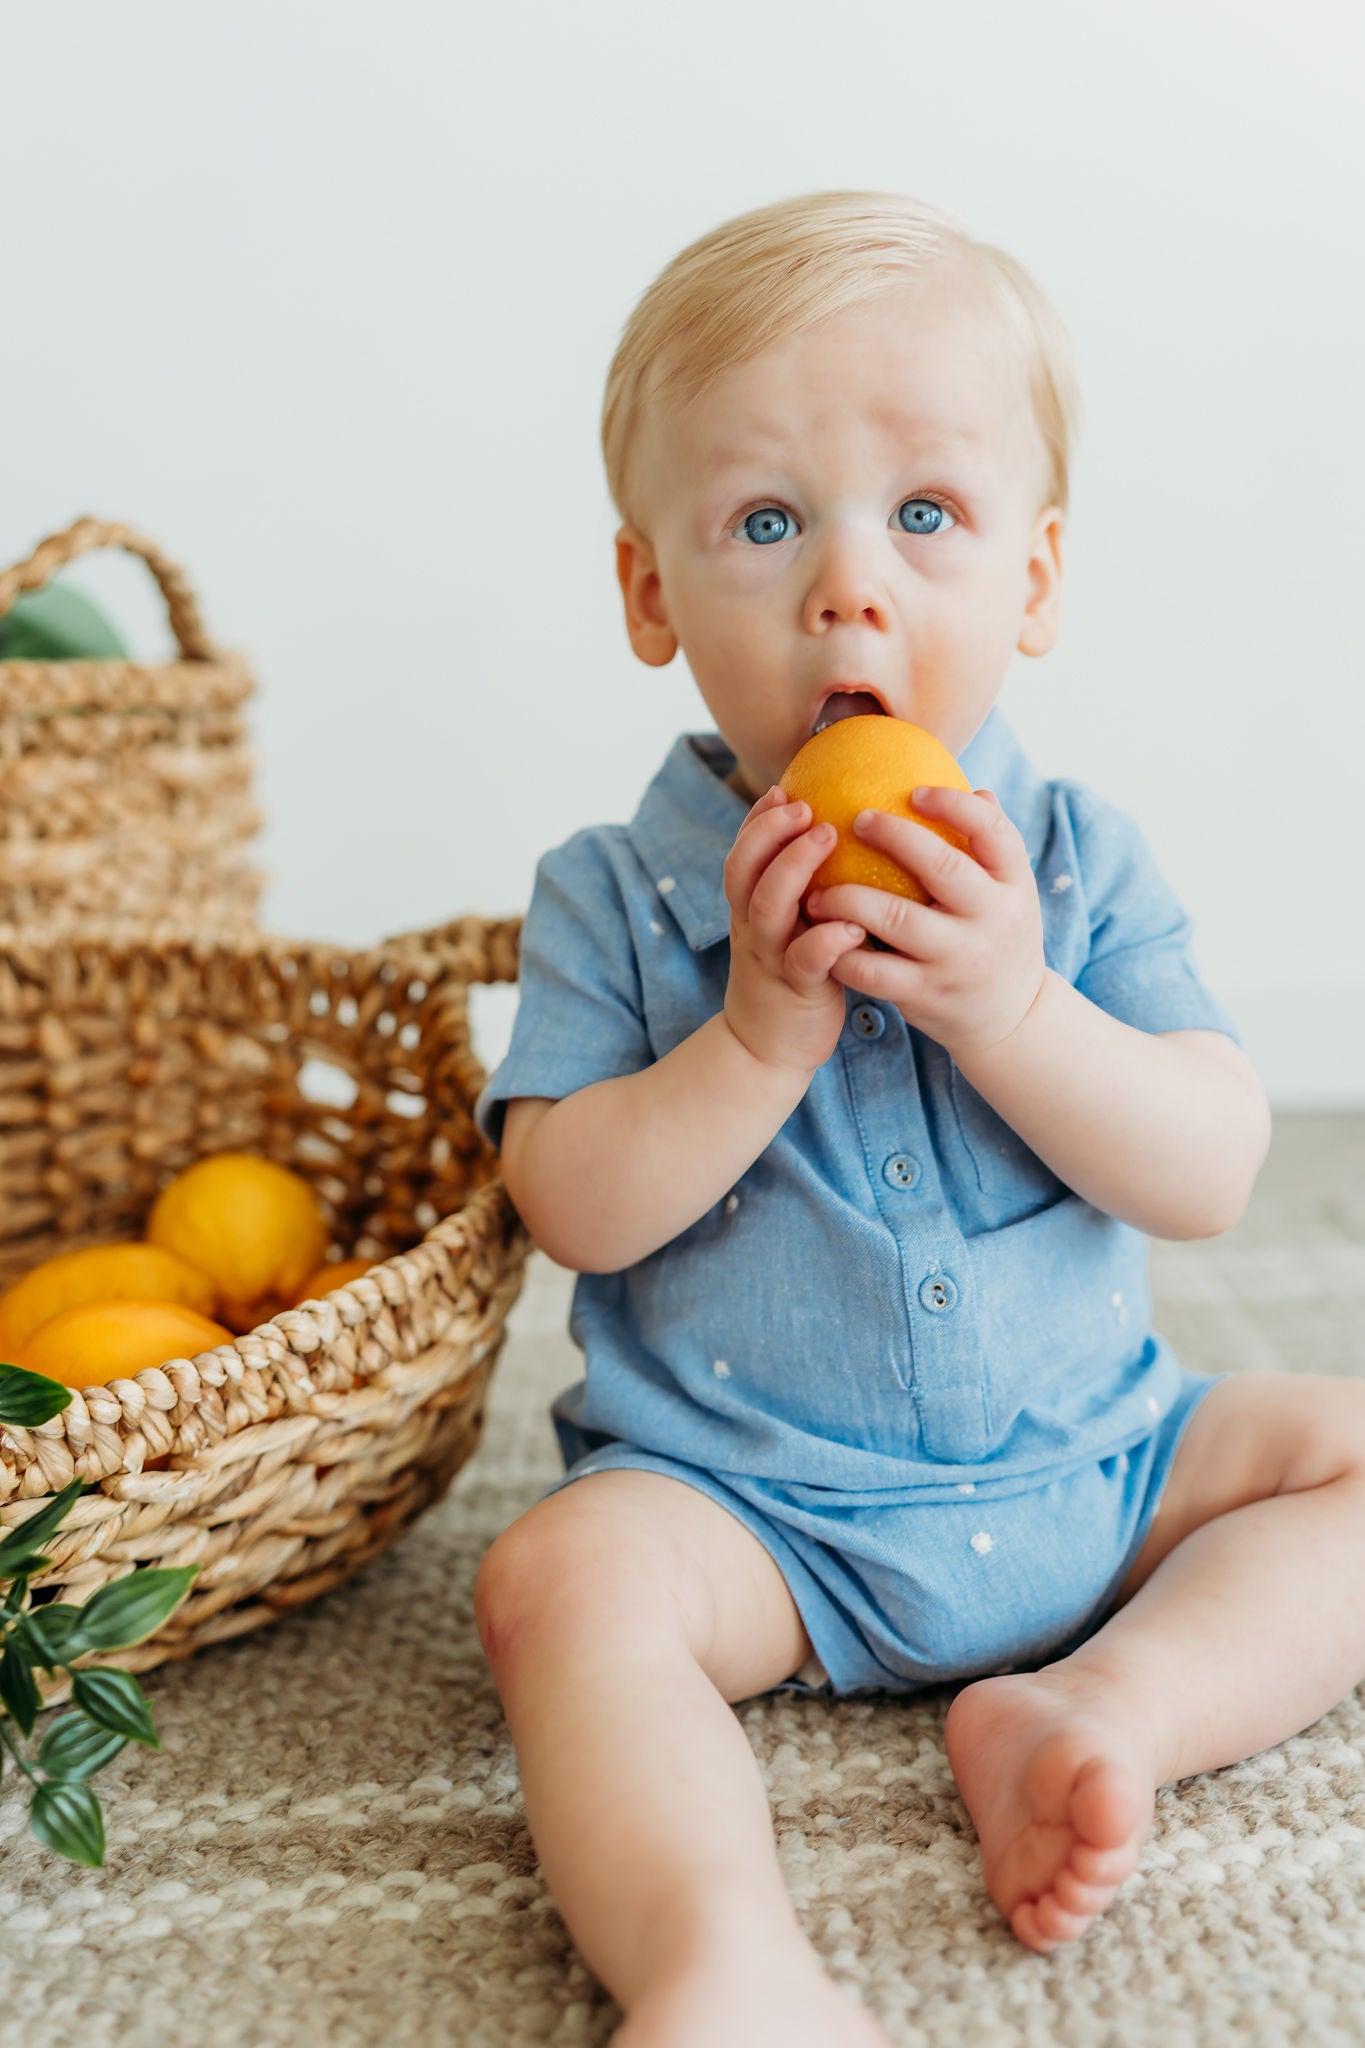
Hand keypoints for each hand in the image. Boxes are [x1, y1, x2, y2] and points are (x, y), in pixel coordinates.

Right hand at [723, 784, 869, 1076]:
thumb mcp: (788, 927)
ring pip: (768, 906)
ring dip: (793, 867)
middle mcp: (753, 926)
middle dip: (770, 832)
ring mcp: (770, 956)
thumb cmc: (792, 976)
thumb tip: (839, 838)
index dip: (757, 820)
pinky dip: (826, 938)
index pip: (743, 853)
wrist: (767, 1049)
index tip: (782, 787)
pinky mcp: (795, 988)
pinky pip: (805, 959)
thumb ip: (802, 889)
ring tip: (827, 837)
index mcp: (751, 908)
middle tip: (804, 803)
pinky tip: (852, 922)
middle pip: (745, 870)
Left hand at [803, 786, 1046, 1058]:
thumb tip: (975, 790)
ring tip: (817, 890)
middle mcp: (992, 919)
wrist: (1011, 1019)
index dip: (954, 805)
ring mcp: (958, 959)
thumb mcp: (1010, 895)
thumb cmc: (997, 938)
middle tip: (854, 820)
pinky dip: (840, 950)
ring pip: (895, 918)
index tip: (915, 790)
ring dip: (848, 897)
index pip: (994, 831)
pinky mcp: (927, 993)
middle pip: (942, 866)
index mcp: (1014, 885)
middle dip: (893, 837)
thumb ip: (990, 849)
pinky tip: (817, 934)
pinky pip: (873, 969)